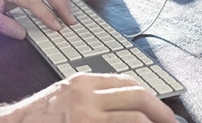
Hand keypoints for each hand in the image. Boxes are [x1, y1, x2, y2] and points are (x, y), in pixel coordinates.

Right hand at [0, 73, 177, 122]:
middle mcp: (85, 95)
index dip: (150, 98)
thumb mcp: (66, 98)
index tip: (164, 112)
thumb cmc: (38, 118)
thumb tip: (128, 108)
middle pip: (137, 97)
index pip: (128, 83)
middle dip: (161, 112)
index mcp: (83, 82)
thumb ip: (93, 99)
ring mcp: (84, 116)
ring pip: (133, 118)